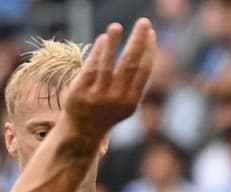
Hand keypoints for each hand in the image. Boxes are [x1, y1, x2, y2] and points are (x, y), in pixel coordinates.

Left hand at [60, 19, 157, 140]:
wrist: (82, 131)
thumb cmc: (109, 108)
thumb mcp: (126, 100)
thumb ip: (135, 78)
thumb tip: (146, 43)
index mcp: (131, 101)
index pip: (143, 72)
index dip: (148, 51)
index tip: (151, 33)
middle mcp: (115, 99)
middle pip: (129, 65)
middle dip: (137, 42)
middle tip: (144, 22)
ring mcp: (96, 97)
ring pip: (106, 66)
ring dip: (113, 44)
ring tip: (116, 26)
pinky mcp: (79, 93)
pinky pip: (90, 69)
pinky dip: (97, 53)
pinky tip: (103, 39)